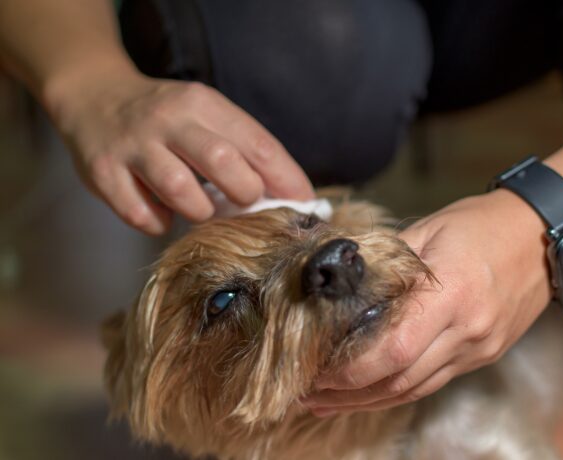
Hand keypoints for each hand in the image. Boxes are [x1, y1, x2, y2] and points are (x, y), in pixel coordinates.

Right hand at [49, 65, 312, 234]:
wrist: (94, 97)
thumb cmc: (167, 118)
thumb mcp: (205, 114)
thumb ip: (240, 148)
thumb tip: (289, 195)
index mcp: (203, 103)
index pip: (257, 143)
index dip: (285, 179)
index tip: (304, 204)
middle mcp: (169, 119)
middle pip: (222, 161)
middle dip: (243, 192)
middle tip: (242, 203)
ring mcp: (134, 144)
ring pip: (181, 191)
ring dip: (199, 212)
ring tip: (198, 209)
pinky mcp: (103, 171)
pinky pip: (142, 214)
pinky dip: (159, 223)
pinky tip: (161, 212)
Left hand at [302, 190, 551, 415]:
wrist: (544, 236)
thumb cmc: (482, 224)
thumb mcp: (428, 230)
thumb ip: (384, 261)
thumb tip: (340, 282)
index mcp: (451, 295)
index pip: (393, 350)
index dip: (350, 370)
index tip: (316, 371)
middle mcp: (468, 331)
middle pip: (399, 381)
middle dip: (348, 395)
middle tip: (308, 395)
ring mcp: (479, 349)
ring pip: (415, 390)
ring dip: (368, 402)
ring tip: (327, 403)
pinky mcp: (483, 355)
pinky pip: (433, 382)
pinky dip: (397, 391)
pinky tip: (370, 393)